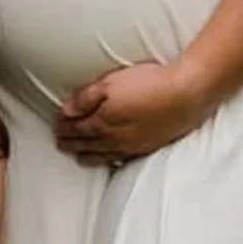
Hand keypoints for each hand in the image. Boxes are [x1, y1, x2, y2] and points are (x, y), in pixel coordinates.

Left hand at [54, 62, 210, 165]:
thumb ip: (86, 97)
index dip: (63, 126)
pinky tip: (110, 159)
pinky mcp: (148, 146)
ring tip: (78, 155)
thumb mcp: (111, 82)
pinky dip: (109, 161)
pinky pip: (121, 159)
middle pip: (85, 144)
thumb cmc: (150, 84)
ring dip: (86, 155)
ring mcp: (131, 146)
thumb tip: (65, 110)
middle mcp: (114, 139)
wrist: (186, 95)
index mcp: (101, 122)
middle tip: (60, 143)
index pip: (75, 128)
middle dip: (70, 143)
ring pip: (101, 156)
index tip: (56, 125)